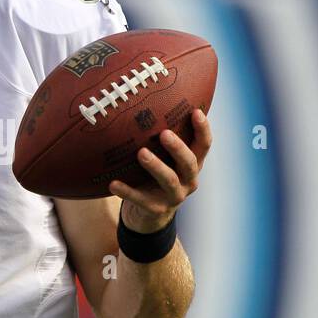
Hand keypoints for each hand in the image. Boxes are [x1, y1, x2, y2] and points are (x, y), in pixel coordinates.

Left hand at [108, 109, 212, 232]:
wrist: (149, 214)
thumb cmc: (155, 176)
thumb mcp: (165, 159)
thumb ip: (163, 139)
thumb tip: (147, 102)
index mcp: (192, 164)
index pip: (204, 145)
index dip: (203, 129)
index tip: (195, 111)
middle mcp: (188, 180)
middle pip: (189, 162)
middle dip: (178, 148)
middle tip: (164, 133)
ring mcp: (174, 196)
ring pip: (169, 180)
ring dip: (156, 166)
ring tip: (141, 153)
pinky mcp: (156, 209)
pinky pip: (141, 200)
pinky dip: (127, 192)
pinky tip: (113, 184)